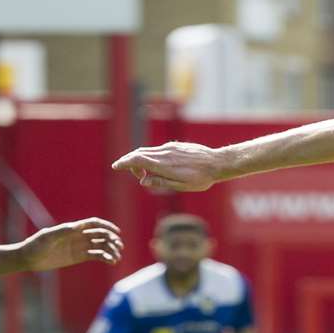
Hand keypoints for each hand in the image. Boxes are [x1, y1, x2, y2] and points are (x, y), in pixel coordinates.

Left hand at [20, 218, 122, 271]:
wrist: (30, 258)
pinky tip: (112, 262)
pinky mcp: (79, 257)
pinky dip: (106, 258)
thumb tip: (78, 227)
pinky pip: (96, 256)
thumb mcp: (48, 236)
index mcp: (73, 228)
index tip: (116, 232)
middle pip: (101, 235)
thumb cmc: (36, 244)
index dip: (107, 226)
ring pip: (101, 246)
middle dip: (112, 240)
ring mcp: (80, 247)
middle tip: (119, 248)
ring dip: (111, 250)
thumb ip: (63, 231)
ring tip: (116, 259)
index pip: (94, 224)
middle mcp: (79, 236)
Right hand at [112, 142, 228, 193]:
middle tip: (131, 173)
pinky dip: (150, 157)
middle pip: (139, 153)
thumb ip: (161, 182)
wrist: (218, 163)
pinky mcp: (175, 146)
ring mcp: (170, 148)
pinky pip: (157, 150)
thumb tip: (143, 180)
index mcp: (164, 164)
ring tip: (144, 173)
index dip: (125, 162)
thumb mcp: (181, 186)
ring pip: (148, 151)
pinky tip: (156, 167)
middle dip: (130, 162)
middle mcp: (165, 153)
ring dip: (140, 160)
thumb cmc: (202, 178)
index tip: (116, 166)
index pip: (138, 159)